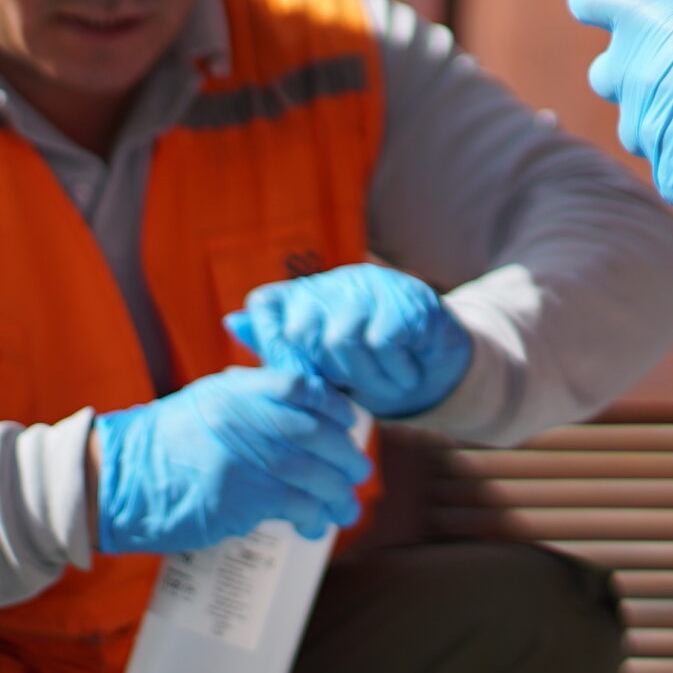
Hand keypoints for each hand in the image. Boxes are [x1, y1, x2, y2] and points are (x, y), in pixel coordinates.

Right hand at [92, 366, 370, 553]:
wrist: (116, 482)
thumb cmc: (164, 444)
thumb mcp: (208, 402)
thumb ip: (252, 398)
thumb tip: (304, 407)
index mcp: (237, 390)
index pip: (304, 388)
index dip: (335, 407)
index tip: (351, 425)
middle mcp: (243, 418)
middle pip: (316, 433)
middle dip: (345, 456)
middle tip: (360, 472)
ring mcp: (241, 458)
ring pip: (310, 474)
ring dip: (337, 494)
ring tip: (348, 507)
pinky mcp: (236, 499)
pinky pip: (290, 506)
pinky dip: (312, 517)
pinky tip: (317, 526)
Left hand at [226, 264, 473, 419]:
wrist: (439, 369)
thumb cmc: (372, 369)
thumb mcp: (323, 367)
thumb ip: (282, 349)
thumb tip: (232, 322)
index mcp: (311, 295)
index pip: (265, 304)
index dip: (269, 343)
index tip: (292, 381)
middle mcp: (337, 283)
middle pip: (301, 331)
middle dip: (325, 374)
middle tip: (353, 389)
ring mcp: (373, 286)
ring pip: (341, 340)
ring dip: (365, 377)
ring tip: (387, 383)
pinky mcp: (407, 298)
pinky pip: (382, 342)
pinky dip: (394, 371)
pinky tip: (407, 372)